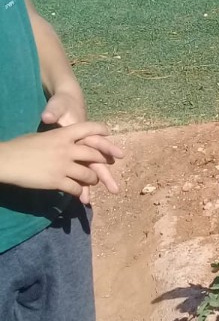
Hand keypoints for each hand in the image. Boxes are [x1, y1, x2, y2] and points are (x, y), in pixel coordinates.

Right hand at [0, 123, 123, 198]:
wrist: (7, 160)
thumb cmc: (20, 146)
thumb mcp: (42, 136)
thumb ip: (58, 139)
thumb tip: (67, 141)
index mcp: (62, 134)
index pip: (88, 128)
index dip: (100, 130)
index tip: (108, 133)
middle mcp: (66, 149)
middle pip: (94, 154)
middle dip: (103, 160)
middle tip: (107, 164)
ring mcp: (63, 166)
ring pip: (88, 175)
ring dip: (93, 180)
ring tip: (93, 181)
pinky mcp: (57, 181)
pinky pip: (75, 188)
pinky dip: (79, 191)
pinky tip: (78, 192)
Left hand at [41, 89, 122, 201]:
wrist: (60, 107)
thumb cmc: (62, 105)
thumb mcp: (57, 106)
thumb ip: (54, 111)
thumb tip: (49, 116)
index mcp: (82, 131)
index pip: (96, 140)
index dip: (107, 147)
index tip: (118, 156)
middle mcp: (84, 142)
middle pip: (97, 160)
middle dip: (105, 175)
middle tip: (114, 190)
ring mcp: (79, 152)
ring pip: (90, 169)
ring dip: (95, 183)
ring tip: (102, 198)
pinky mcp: (73, 158)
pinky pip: (79, 173)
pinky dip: (80, 185)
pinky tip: (82, 197)